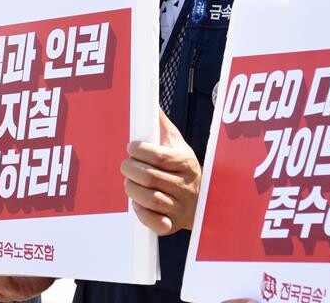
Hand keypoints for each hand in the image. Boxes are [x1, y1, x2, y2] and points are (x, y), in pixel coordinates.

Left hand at [121, 107, 201, 234]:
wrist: (203, 201)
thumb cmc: (182, 168)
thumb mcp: (177, 145)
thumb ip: (162, 126)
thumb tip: (150, 104)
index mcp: (186, 163)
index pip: (160, 156)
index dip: (140, 150)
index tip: (132, 147)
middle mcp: (186, 186)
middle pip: (151, 177)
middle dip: (130, 168)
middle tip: (126, 165)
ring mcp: (181, 207)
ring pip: (151, 199)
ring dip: (132, 189)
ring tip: (129, 182)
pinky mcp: (174, 225)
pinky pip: (157, 224)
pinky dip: (143, 214)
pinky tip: (137, 204)